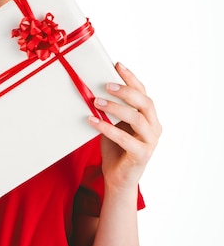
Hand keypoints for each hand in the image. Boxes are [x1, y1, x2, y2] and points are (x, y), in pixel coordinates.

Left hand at [88, 62, 161, 189]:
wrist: (118, 180)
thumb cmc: (115, 149)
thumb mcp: (113, 124)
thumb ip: (110, 110)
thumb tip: (91, 88)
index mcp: (149, 117)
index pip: (143, 92)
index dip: (131, 78)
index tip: (117, 65)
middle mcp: (154, 127)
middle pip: (145, 103)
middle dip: (126, 91)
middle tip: (106, 85)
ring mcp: (150, 142)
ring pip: (137, 118)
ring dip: (115, 108)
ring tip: (96, 102)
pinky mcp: (142, 155)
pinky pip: (125, 138)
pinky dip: (107, 128)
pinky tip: (92, 121)